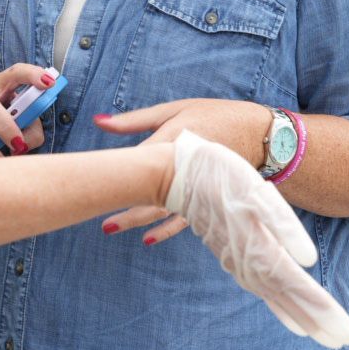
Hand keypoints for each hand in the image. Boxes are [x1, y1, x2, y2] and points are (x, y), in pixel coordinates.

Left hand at [93, 98, 269, 244]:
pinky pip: (185, 218)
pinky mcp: (209, 197)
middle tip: (99, 217)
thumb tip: (98, 121)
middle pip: (149, 190)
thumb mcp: (175, 110)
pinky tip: (148, 239)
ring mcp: (199, 185)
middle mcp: (186, 166)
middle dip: (123, 205)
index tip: (87, 178)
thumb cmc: (214, 116)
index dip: (113, 170)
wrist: (261, 135)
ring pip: (164, 209)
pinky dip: (166, 230)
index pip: (138, 159)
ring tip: (110, 227)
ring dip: (137, 220)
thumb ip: (135, 120)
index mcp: (175, 139)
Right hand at [158, 130, 348, 346]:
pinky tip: (290, 318)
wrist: (179, 176)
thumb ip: (282, 224)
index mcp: (260, 246)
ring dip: (301, 317)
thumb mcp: (254, 189)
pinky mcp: (234, 258)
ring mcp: (239, 263)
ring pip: (275, 297)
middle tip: (346, 341)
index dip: (322, 309)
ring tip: (324, 337)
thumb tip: (309, 260)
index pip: (297, 285)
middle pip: (289, 297)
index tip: (346, 333)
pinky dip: (278, 307)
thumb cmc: (220, 176)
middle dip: (318, 320)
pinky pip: (260, 291)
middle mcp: (250, 262)